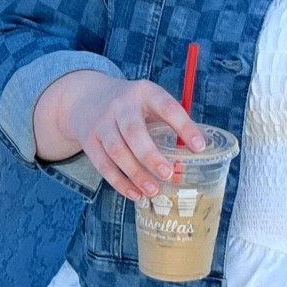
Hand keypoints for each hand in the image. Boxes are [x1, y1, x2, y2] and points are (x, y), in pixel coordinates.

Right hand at [34, 70, 205, 200]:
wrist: (86, 96)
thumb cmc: (131, 106)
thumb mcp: (150, 101)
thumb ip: (170, 121)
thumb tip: (197, 150)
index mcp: (144, 92)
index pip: (167, 107)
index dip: (184, 127)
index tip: (199, 147)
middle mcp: (120, 105)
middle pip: (133, 132)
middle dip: (151, 156)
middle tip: (169, 174)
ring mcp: (101, 122)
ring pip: (116, 151)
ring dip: (136, 173)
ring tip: (154, 191)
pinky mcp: (89, 140)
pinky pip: (103, 165)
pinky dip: (119, 182)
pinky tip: (135, 194)